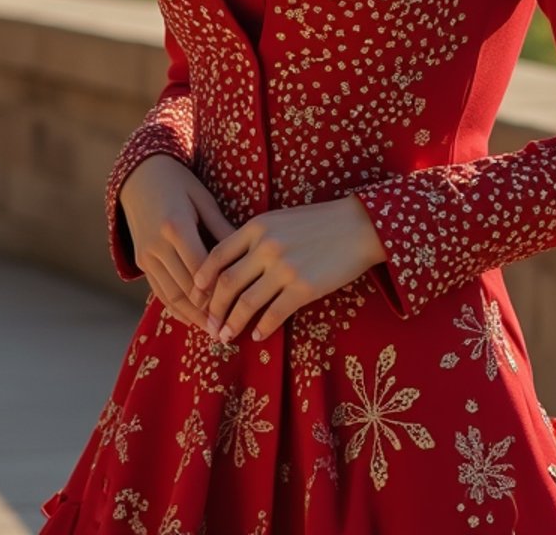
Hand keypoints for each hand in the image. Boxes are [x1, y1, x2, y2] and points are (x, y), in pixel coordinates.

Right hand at [119, 154, 236, 326]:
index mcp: (176, 227)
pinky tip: (194, 320)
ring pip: (171, 295)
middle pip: (186, 287)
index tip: (240, 307)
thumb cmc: (180, 184)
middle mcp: (157, 246)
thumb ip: (222, 229)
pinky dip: (177, 309)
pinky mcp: (141, 262)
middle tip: (232, 328)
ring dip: (193, 317)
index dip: (219, 291)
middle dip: (209, 311)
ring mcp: (147, 256)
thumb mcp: (204, 199)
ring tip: (216, 332)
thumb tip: (249, 254)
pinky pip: (160, 292)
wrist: (140, 176)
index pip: (201, 269)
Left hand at [189, 193, 385, 344]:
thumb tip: (232, 267)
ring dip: (232, 324)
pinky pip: (274, 314)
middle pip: (227, 283)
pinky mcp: (304, 288)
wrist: (359, 226)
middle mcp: (266, 247)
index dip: (202, 279)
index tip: (196, 295)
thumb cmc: (319, 222)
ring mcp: (285, 268)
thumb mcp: (281, 219)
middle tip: (209, 325)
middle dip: (214, 309)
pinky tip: (257, 335)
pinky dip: (262, 328)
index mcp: (257, 226)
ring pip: (246, 303)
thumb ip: (256, 238)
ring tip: (226, 336)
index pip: (217, 255)